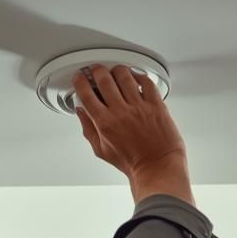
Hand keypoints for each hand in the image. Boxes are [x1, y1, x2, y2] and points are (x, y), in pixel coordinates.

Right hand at [73, 64, 187, 183]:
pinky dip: (139, 76)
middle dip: (97, 70)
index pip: (87, 94)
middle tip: (96, 70)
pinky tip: (136, 78)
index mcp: (105, 123)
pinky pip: (146, 82)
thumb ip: (88, 128)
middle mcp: (121, 112)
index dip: (80, 82)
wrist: (156, 167)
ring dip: (117, 70)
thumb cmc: (132, 162)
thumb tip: (81, 112)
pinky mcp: (156, 105)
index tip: (80, 78)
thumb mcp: (101, 150)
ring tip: (116, 72)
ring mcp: (139, 107)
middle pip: (104, 79)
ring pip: (124, 76)